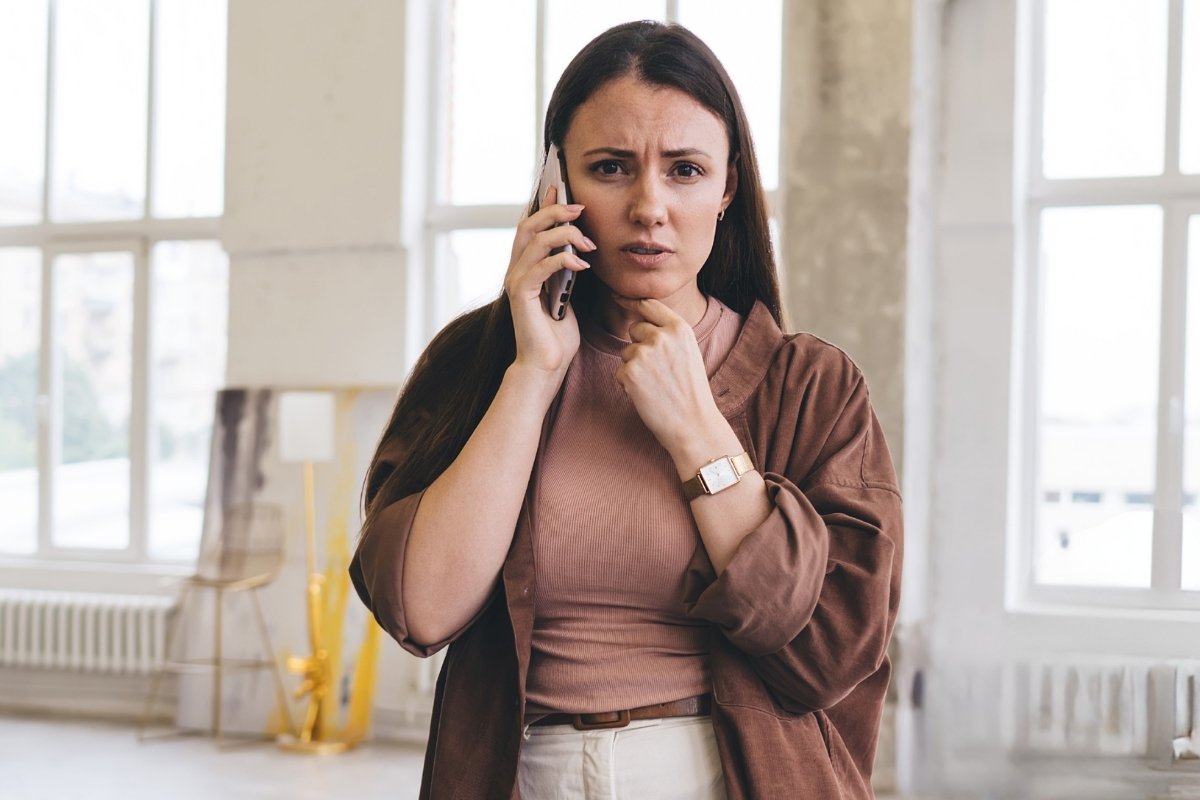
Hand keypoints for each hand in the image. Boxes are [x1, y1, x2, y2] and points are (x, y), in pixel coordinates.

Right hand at [504, 185, 595, 377]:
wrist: (546, 365)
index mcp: (526, 267)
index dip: (543, 205)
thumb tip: (581, 250)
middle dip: (554, 212)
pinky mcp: (521, 296)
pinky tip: (582, 264)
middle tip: (579, 209)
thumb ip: (568, 272)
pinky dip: (562, 260)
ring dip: (563, 234)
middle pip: (528, 226)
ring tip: (587, 241)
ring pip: (534, 242)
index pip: (531, 227)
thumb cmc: (559, 335)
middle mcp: (516, 270)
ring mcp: (516, 282)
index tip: (560, 188)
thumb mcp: (568, 295)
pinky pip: (540, 267)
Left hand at [613, 297, 725, 454]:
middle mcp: (661, 336)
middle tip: (658, 371)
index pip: (649, 305)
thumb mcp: (688, 352)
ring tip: (656, 385)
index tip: (617, 296)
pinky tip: (647, 395)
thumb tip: (639, 322)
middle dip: (639, 345)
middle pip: (634, 329)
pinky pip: (620, 371)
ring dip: (634, 367)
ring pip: (626, 352)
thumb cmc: (691, 391)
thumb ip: (668, 335)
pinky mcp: (630, 372)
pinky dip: (628, 384)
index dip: (631, 300)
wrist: (693, 423)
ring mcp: (644, 353)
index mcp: (679, 328)